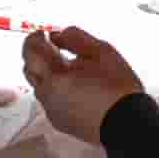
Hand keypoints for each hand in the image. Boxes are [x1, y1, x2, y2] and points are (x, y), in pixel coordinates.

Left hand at [22, 26, 144, 144]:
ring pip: (39, 86)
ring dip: (48, 74)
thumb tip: (57, 35)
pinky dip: (56, 90)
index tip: (44, 34)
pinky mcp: (60, 123)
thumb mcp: (101, 51)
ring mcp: (52, 111)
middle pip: (30, 69)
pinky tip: (76, 87)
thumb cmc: (117, 89)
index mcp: (54, 76)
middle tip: (55, 48)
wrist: (129, 123)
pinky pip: (50, 101)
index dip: (35, 37)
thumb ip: (74, 37)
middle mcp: (47, 96)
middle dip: (38, 55)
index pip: (30, 50)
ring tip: (71, 69)